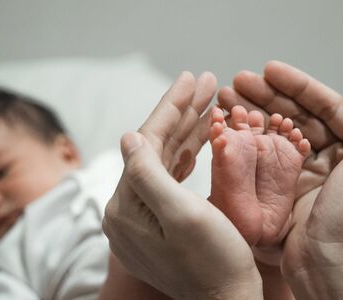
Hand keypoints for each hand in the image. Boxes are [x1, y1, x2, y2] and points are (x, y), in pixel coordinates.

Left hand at [102, 72, 262, 299]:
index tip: (190, 77)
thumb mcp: (182, 215)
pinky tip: (198, 137)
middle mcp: (129, 211)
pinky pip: (171, 178)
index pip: (147, 143)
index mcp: (127, 207)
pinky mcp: (161, 222)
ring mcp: (144, 217)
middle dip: (182, 113)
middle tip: (205, 81)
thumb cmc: (214, 261)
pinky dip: (187, 155)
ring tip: (209, 100)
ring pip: (165, 160)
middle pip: (156, 148)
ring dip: (187, 130)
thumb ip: (148, 174)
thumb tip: (129, 136)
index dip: (170, 108)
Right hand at [219, 61, 342, 298]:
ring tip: (226, 97)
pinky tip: (231, 125)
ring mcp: (302, 172)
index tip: (268, 70)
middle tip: (236, 81)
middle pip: (294, 115)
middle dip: (266, 96)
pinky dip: (247, 138)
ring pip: (274, 133)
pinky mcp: (280, 187)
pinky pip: (263, 155)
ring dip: (252, 112)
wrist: (328, 265)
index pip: (323, 105)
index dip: (296, 85)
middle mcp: (328, 157)